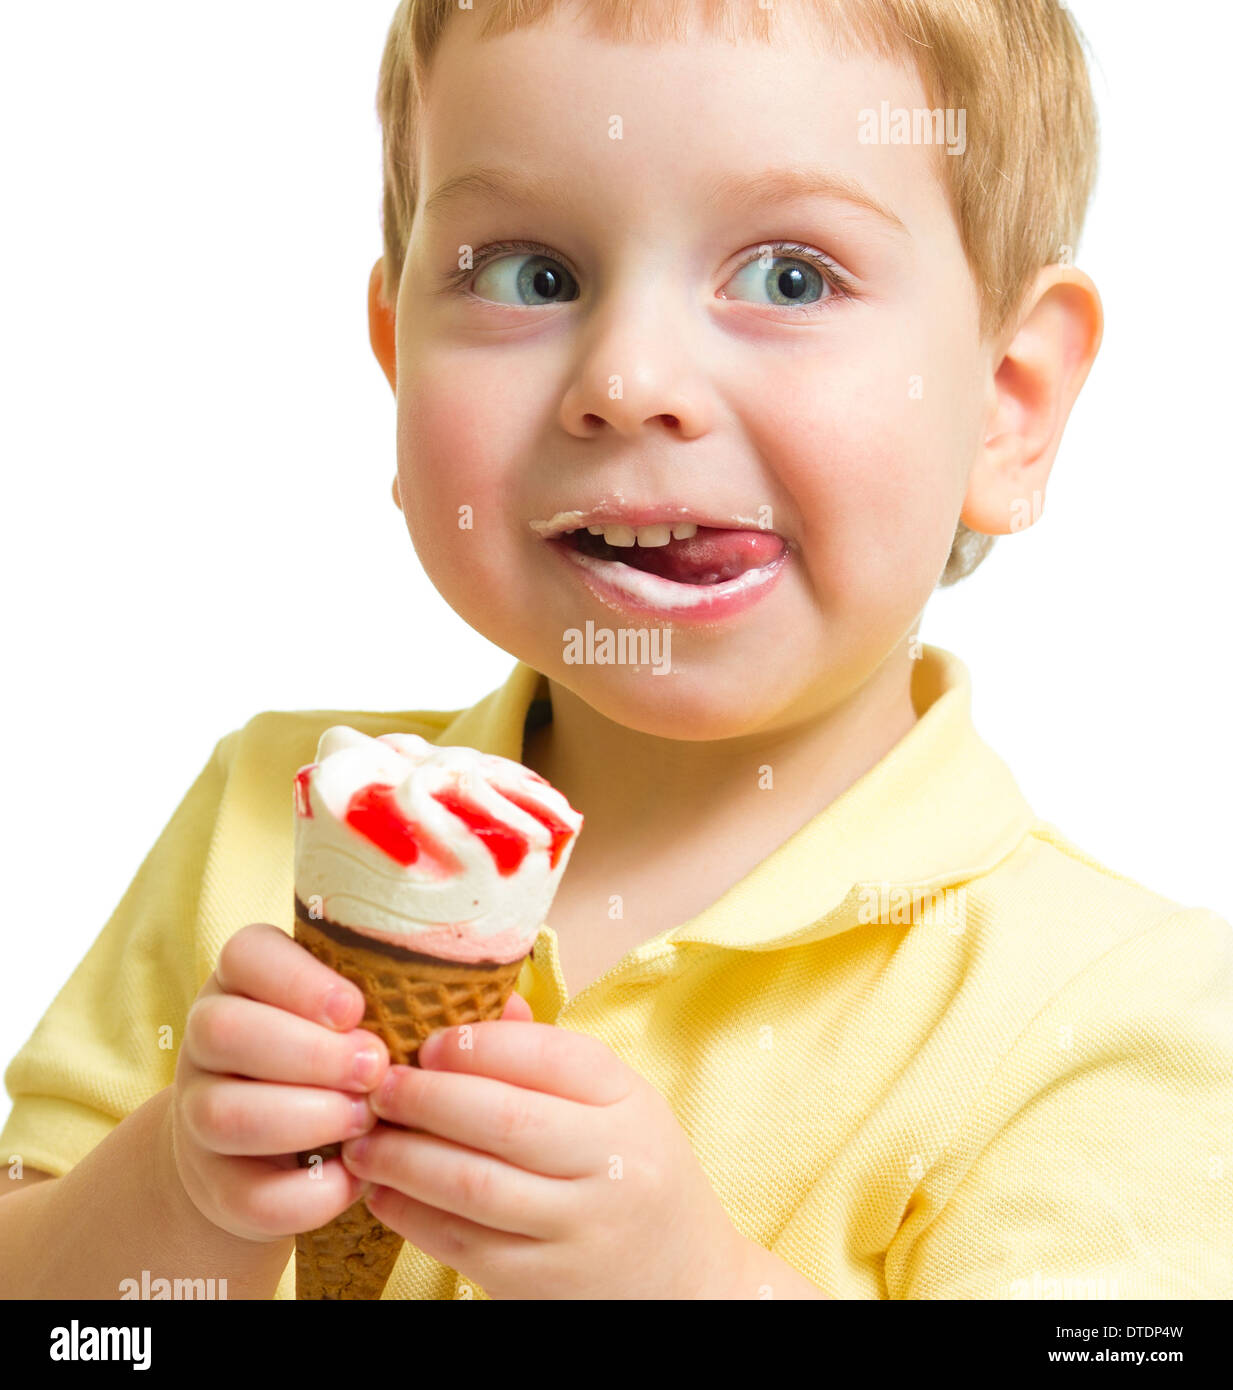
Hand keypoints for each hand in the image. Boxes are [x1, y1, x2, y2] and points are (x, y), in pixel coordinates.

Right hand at [169, 921, 390, 1242]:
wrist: (274, 1149)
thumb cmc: (340, 1056)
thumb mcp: (353, 1014)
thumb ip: (396, 996)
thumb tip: (482, 998)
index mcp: (243, 980)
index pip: (243, 955)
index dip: (299, 981)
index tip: (356, 1009)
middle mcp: (207, 1040)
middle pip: (223, 1031)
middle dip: (311, 1053)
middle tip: (375, 1068)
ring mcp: (197, 1115)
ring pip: (223, 1114)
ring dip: (308, 1118)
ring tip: (366, 1118)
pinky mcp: (215, 1187)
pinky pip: (248, 1195)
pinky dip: (312, 1193)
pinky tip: (354, 1174)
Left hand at [338, 1014, 753, 1298]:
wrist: (686, 1283)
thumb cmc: (636, 1172)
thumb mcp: (618, 1104)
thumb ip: (550, 1056)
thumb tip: (481, 1005)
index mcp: (629, 1102)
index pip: (551, 1055)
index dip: (478, 1045)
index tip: (428, 1044)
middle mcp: (612, 1163)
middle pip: (503, 1118)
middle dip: (426, 1097)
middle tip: (379, 1086)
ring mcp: (579, 1229)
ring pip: (473, 1186)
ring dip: (404, 1159)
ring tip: (364, 1141)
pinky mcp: (544, 1285)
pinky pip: (464, 1245)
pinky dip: (412, 1216)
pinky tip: (384, 1192)